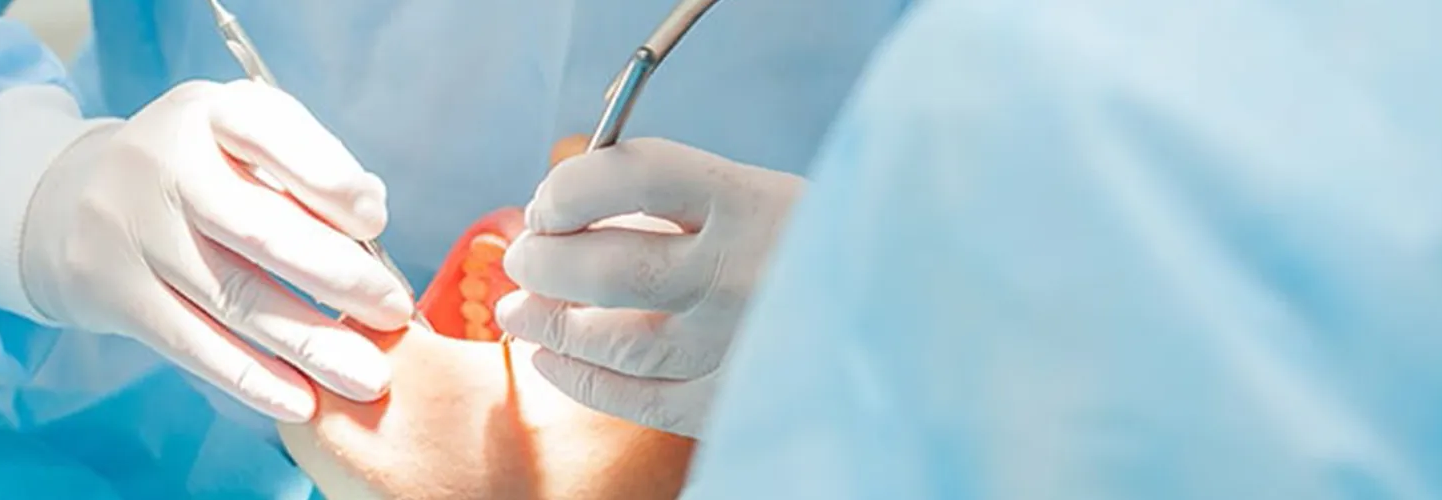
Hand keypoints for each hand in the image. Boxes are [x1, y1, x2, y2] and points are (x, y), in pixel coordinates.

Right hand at [18, 80, 412, 422]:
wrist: (71, 200)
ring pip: (233, 298)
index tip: (375, 222)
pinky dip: (253, 379)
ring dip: (310, 344)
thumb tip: (371, 213)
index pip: (270, 135)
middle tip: (392, 312)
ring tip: (368, 376)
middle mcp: (164, 165)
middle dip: (337, 277)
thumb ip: (307, 166)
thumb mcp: (242, 140)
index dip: (328, 181)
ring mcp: (135, 233)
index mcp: (209, 112)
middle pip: (257, 229)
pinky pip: (194, 345)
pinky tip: (303, 401)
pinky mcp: (117, 294)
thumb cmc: (195, 169)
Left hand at [497, 137, 802, 436]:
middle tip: (522, 256)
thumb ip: (685, 203)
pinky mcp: (732, 401)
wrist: (921, 323)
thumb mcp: (768, 199)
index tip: (550, 199)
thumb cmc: (825, 252)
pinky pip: (633, 396)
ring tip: (519, 310)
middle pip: (606, 262)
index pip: (634, 176)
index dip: (572, 187)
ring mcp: (735, 343)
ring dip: (548, 322)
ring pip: (611, 335)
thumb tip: (575, 215)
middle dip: (544, 258)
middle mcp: (742, 272)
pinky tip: (553, 360)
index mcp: (753, 201)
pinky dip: (579, 378)